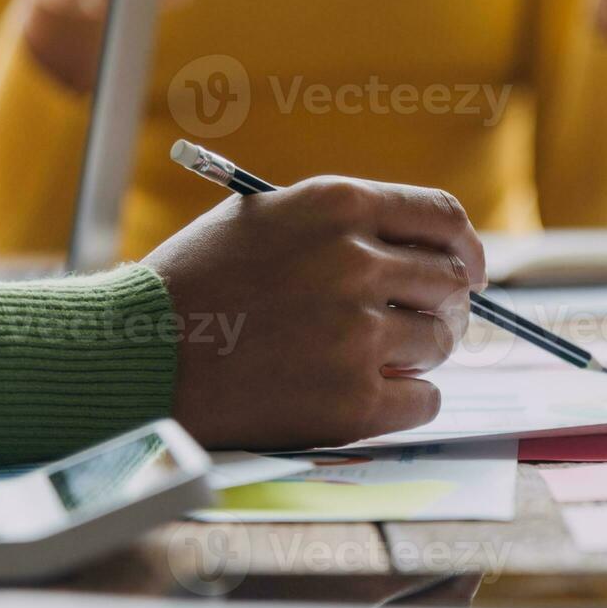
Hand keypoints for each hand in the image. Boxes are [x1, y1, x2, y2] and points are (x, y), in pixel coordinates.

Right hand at [142, 176, 480, 450]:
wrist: (135, 357)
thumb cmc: (195, 284)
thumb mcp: (266, 217)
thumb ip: (343, 223)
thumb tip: (421, 246)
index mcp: (337, 205)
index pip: (442, 217)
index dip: (465, 246)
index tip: (470, 269)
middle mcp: (355, 262)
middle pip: (448, 283)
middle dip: (440, 304)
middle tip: (417, 322)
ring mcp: (356, 334)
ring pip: (439, 343)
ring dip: (418, 353)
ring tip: (369, 357)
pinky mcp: (352, 401)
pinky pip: (424, 402)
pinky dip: (407, 401)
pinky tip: (370, 395)